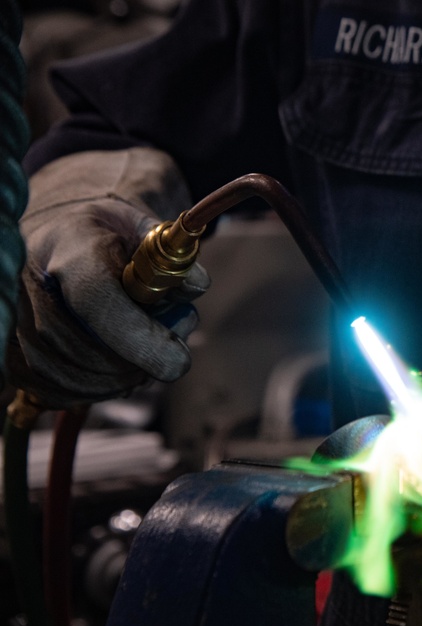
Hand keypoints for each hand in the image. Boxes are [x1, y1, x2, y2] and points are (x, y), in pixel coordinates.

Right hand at [6, 149, 208, 407]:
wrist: (49, 240)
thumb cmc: (101, 236)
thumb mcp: (140, 228)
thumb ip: (172, 256)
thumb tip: (196, 285)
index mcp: (69, 247)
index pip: (98, 301)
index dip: (142, 339)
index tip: (178, 360)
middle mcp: (30, 288)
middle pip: (92, 353)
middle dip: (143, 360)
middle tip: (172, 344)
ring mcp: (15, 326)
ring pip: (80, 380)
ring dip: (126, 376)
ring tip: (143, 345)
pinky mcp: (11, 359)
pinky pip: (63, 393)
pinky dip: (100, 387)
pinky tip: (114, 362)